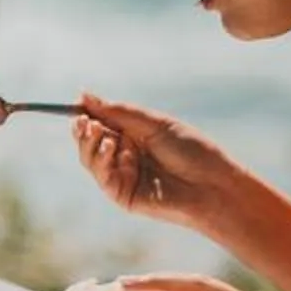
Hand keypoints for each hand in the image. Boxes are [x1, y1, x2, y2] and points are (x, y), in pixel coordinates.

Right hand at [73, 96, 229, 230]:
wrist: (212, 185)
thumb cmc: (192, 151)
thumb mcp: (154, 124)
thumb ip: (119, 112)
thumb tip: (84, 95)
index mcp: (135, 136)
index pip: (102, 123)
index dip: (88, 115)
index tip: (77, 104)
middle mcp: (125, 156)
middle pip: (91, 142)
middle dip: (84, 130)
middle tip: (83, 120)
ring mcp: (123, 176)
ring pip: (91, 159)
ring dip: (90, 144)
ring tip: (99, 133)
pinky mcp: (122, 195)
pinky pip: (102, 176)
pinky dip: (102, 160)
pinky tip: (114, 149)